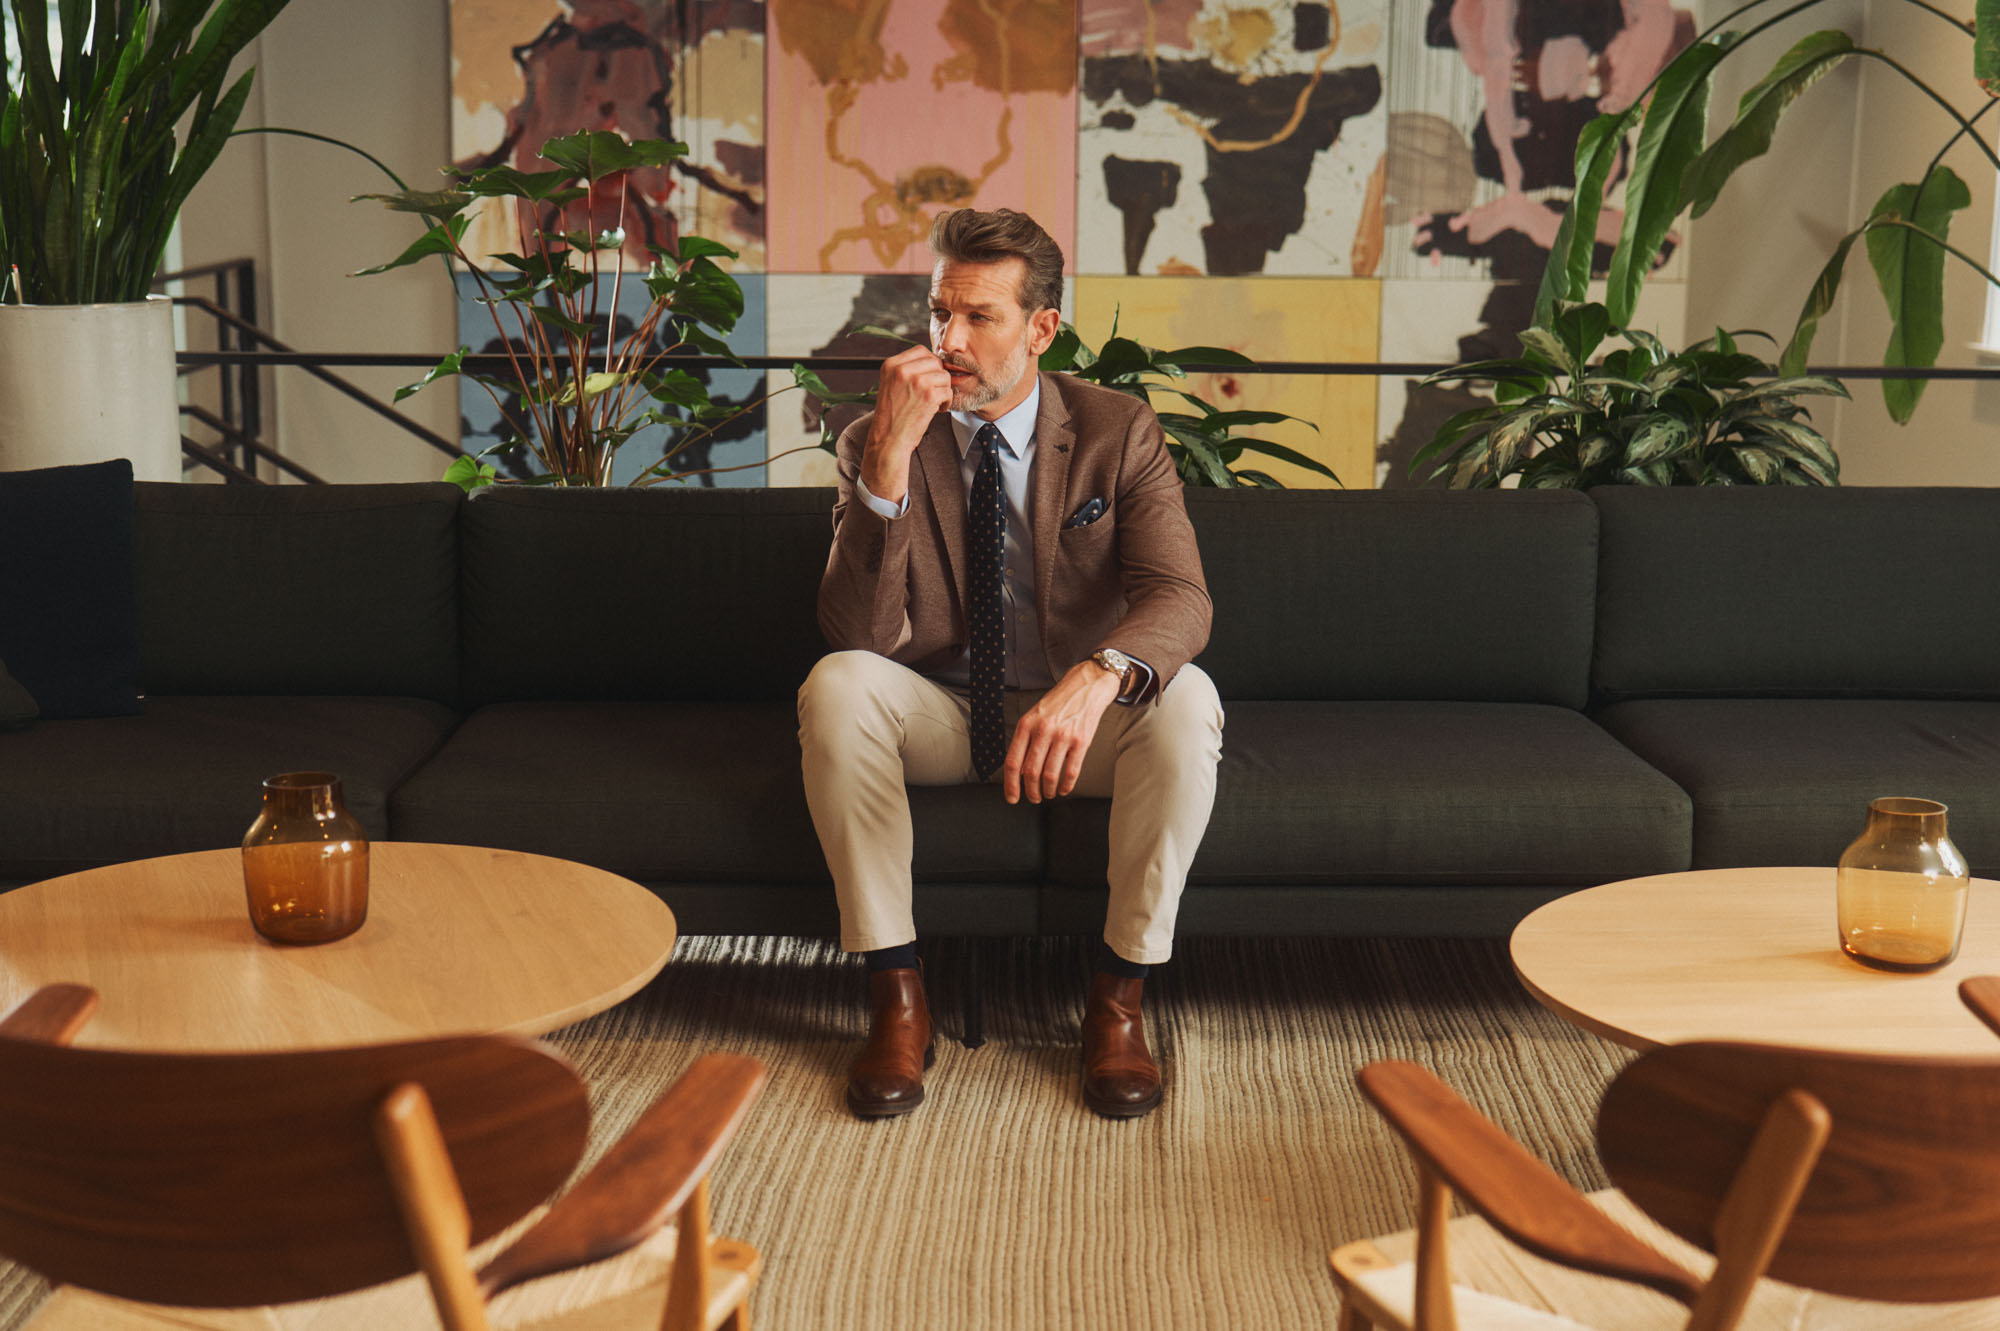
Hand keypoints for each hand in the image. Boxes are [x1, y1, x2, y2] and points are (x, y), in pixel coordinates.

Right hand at [860, 345, 950, 503]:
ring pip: (944, 376)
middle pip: (935, 361)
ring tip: (934, 403)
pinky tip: (937, 410)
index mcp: (890, 364)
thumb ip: (906, 370)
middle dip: (937, 377)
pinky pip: (948, 391)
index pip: (920, 350)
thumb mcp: (891, 385)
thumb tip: (933, 359)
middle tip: (932, 393)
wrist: (888, 440)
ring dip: (943, 390)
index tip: (928, 379)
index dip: (929, 364)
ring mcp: (916, 381)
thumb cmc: (892, 415)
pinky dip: (946, 402)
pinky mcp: (929, 395)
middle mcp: (902, 369)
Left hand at [1003, 662, 1122, 804]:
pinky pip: (1071, 772)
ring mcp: (1063, 736)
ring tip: (1048, 793)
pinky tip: (1063, 788)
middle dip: (1031, 791)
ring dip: (1048, 791)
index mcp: (1026, 724)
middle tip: (1034, 798)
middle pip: (1030, 772)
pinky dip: (1066, 786)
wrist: (1086, 687)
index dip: (1010, 784)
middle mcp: (1043, 730)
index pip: (1012, 761)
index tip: (1012, 797)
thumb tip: (1019, 771)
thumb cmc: (1058, 703)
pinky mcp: (1081, 741)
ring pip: (1050, 775)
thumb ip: (1025, 741)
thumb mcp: (1034, 716)